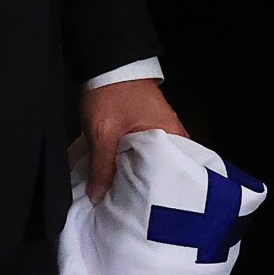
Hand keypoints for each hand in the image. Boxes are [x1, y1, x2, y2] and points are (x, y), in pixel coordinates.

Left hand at [79, 78, 186, 203]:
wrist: (108, 63)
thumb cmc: (112, 93)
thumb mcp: (103, 133)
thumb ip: (102, 167)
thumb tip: (98, 197)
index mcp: (171, 135)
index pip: (175, 172)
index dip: (161, 193)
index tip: (148, 211)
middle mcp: (172, 134)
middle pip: (162, 170)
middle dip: (148, 189)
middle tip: (135, 210)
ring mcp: (159, 129)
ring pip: (151, 162)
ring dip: (138, 176)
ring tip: (127, 199)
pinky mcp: (146, 126)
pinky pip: (143, 152)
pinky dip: (133, 164)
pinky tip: (121, 177)